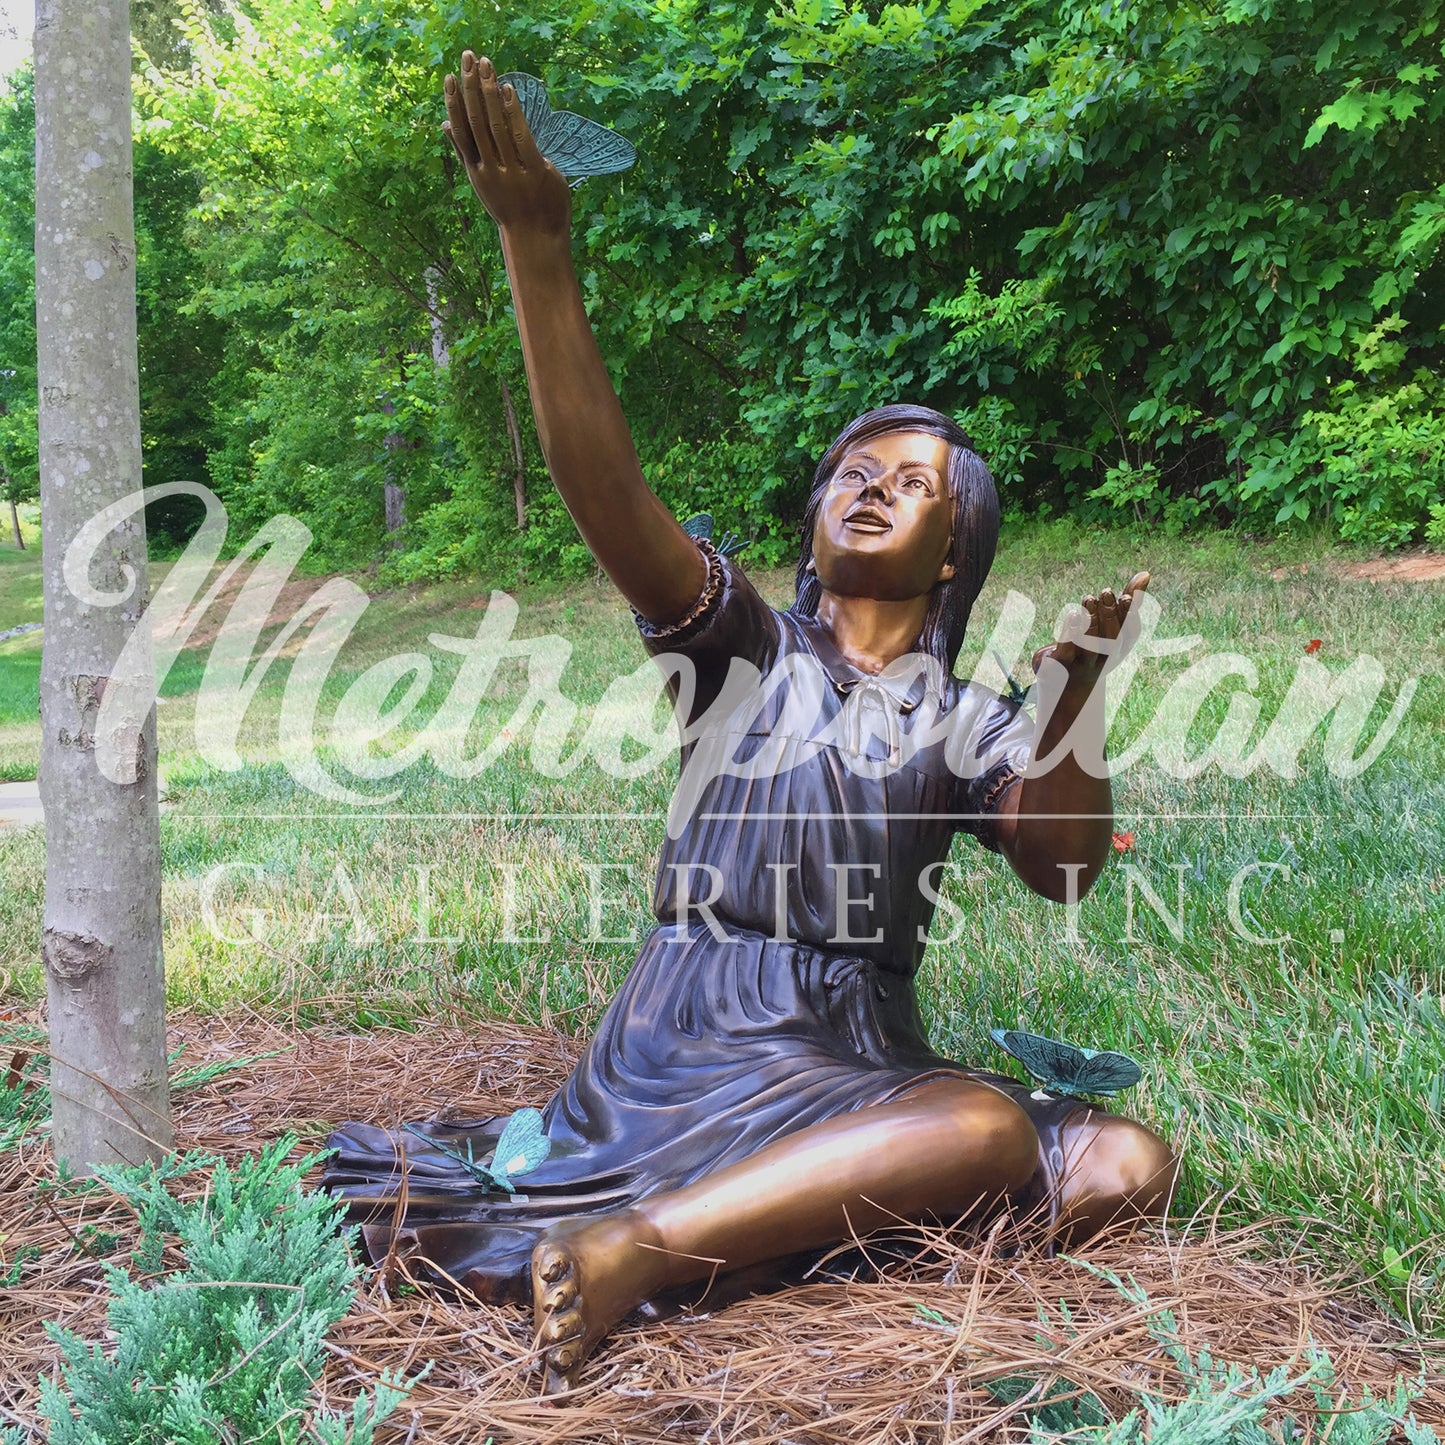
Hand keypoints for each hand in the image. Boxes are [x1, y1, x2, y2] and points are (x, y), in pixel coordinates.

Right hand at [443, 51, 570, 238]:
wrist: (535, 239)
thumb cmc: (511, 207)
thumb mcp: (483, 181)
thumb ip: (466, 152)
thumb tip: (444, 124)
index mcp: (476, 170)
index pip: (461, 130)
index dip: (454, 101)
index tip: (450, 75)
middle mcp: (490, 169)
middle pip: (476, 121)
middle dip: (470, 87)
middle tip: (468, 56)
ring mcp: (512, 171)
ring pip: (495, 126)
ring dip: (490, 92)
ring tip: (487, 65)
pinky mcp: (534, 172)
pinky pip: (520, 137)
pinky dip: (513, 112)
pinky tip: (508, 90)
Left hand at [1031, 571, 1149, 686]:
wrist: (1064, 688)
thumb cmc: (1092, 650)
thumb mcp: (1111, 627)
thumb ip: (1127, 602)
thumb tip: (1145, 573)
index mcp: (1119, 650)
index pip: (1131, 635)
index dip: (1130, 616)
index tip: (1125, 595)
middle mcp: (1104, 660)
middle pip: (1112, 641)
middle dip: (1110, 615)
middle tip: (1105, 591)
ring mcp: (1083, 666)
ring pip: (1091, 647)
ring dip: (1091, 621)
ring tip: (1087, 598)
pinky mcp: (1061, 667)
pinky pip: (1067, 651)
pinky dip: (1070, 632)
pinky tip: (1072, 613)